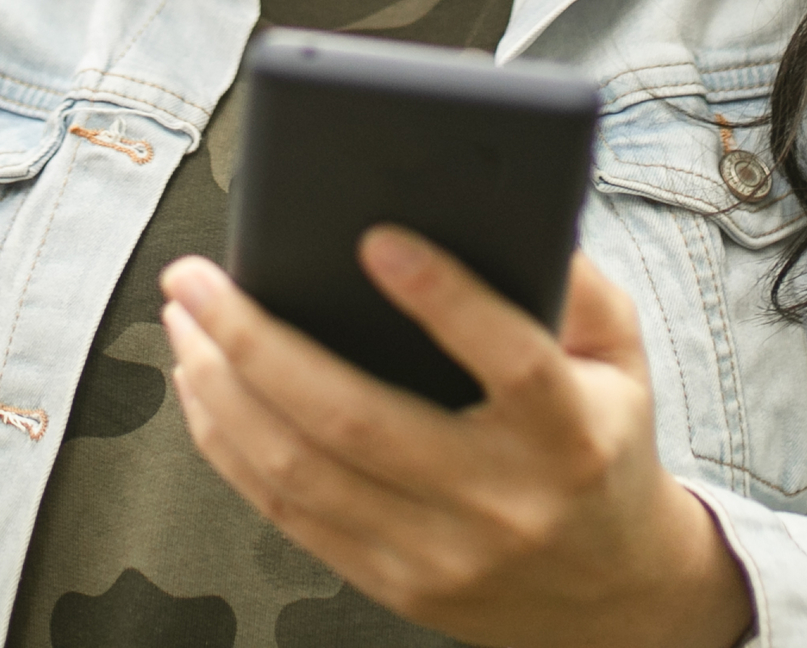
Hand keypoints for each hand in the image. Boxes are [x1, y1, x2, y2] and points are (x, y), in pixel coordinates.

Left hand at [156, 234, 756, 647]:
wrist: (616, 597)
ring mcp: (440, 553)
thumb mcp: (620, 358)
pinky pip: (289, 512)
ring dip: (223, 388)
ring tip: (186, 320)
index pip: (508, 359)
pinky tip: (204, 387)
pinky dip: (230, 445)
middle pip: (357, 420)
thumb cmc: (605, 446)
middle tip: (196, 277)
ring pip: (301, 469)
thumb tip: (505, 210)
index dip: (442, 297)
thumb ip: (579, 283)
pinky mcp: (394, 583)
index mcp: (568, 433)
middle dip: (257, 340)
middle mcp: (500, 500)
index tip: (375, 236)